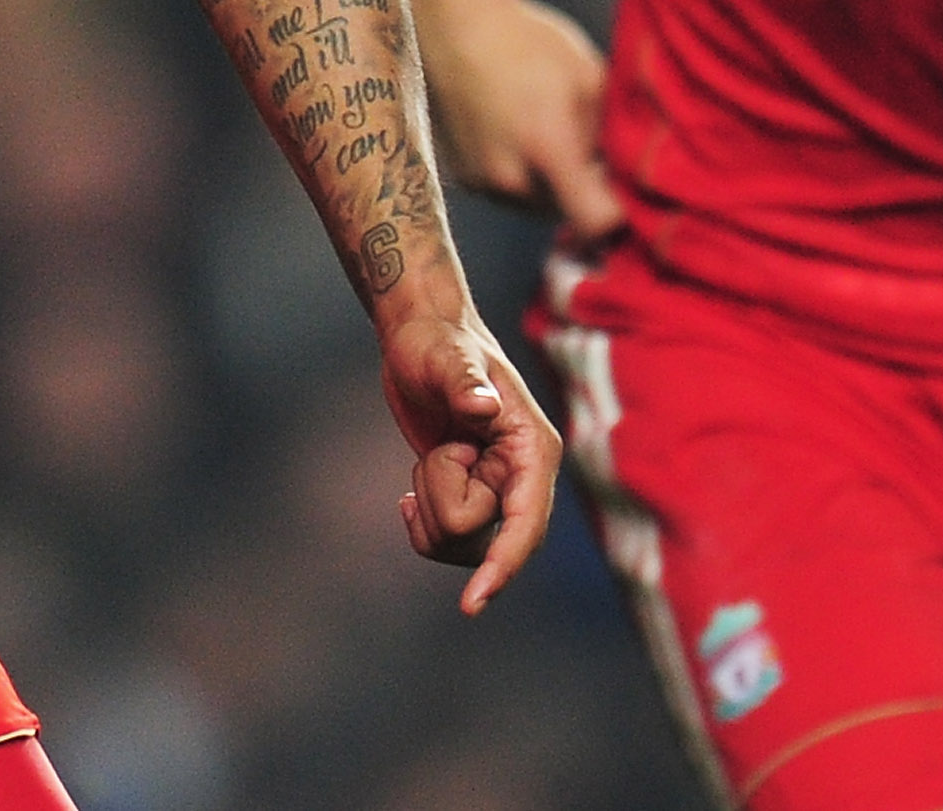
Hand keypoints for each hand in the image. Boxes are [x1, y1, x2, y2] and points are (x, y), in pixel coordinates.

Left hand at [376, 302, 561, 615]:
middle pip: (483, 539)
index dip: (503, 565)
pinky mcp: (471, 499)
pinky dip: (420, 522)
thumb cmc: (437, 342)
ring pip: (461, 546)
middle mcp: (523, 479)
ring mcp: (497, 492)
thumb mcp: (446, 358)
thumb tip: (482, 409)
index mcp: (533, 449)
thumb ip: (466, 384)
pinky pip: (444, 542)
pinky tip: (409, 494)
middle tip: (439, 449)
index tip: (471, 603)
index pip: (526, 523)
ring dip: (431, 508)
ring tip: (428, 458)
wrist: (419, 339)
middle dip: (444, 504)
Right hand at [414, 0, 625, 241]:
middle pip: (568, 214)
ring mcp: (483, 181)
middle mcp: (511, 178)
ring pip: (537, 205)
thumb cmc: (530, 43)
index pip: (595, 221)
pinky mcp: (464, 178)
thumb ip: (612, 133)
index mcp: (548, 150)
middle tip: (589, 146)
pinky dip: (521, 175)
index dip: (618, 212)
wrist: (458, 25)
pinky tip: (519, 131)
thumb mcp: (590, 79)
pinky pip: (508, 193)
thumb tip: (630, 168)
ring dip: (552, 184)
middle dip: (585, 189)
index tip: (624, 188)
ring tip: (548, 131)